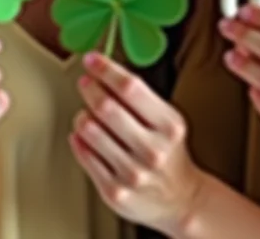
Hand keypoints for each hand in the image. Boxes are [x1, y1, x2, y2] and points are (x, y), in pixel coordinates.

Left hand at [69, 52, 209, 234]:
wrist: (181, 200)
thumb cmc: (169, 153)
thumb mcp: (167, 120)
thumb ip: (140, 98)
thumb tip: (102, 71)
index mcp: (169, 126)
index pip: (130, 87)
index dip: (106, 69)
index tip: (92, 59)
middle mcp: (152, 150)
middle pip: (106, 107)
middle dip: (90, 89)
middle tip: (85, 83)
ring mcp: (132, 173)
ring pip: (90, 130)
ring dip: (82, 116)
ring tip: (87, 114)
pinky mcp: (114, 192)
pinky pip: (85, 156)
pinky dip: (78, 141)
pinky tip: (83, 136)